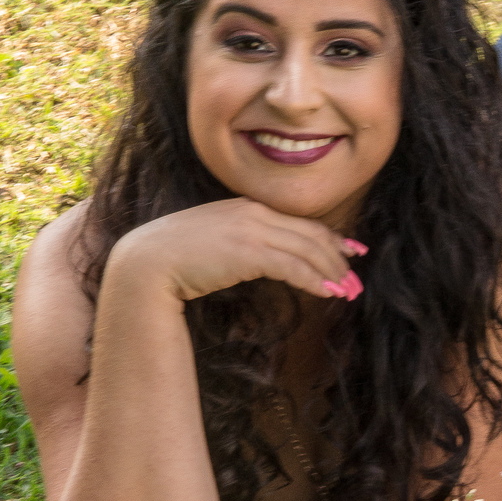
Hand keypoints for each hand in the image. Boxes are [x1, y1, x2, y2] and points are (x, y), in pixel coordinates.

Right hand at [109, 198, 365, 302]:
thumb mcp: (212, 242)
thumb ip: (239, 243)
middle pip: (311, 234)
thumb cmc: (172, 258)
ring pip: (307, 250)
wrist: (145, 262)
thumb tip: (259, 260)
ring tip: (348, 292)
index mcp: (246, 206)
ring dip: (332, 273)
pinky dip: (315, 280)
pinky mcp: (248, 251)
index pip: (299, 221)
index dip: (331, 238)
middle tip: (356, 280)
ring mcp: (251, 229)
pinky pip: (293, 266)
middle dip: (338, 259)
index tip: (352, 251)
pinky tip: (328, 294)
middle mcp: (253, 212)